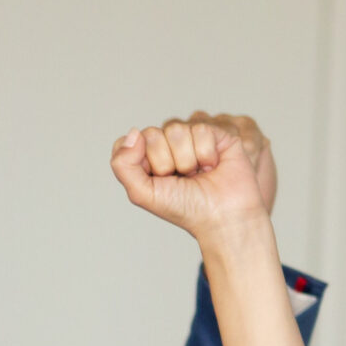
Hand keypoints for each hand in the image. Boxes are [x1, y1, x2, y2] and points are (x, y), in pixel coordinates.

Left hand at [111, 118, 269, 243]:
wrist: (222, 216)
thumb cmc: (184, 207)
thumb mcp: (142, 193)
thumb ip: (123, 165)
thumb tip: (133, 133)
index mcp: (145, 158)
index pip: (127, 142)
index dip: (141, 163)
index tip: (156, 180)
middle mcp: (166, 144)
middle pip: (151, 134)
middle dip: (165, 163)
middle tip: (180, 179)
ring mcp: (190, 137)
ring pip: (176, 130)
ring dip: (187, 160)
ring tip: (197, 173)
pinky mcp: (215, 132)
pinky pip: (200, 130)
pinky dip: (206, 154)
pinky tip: (212, 166)